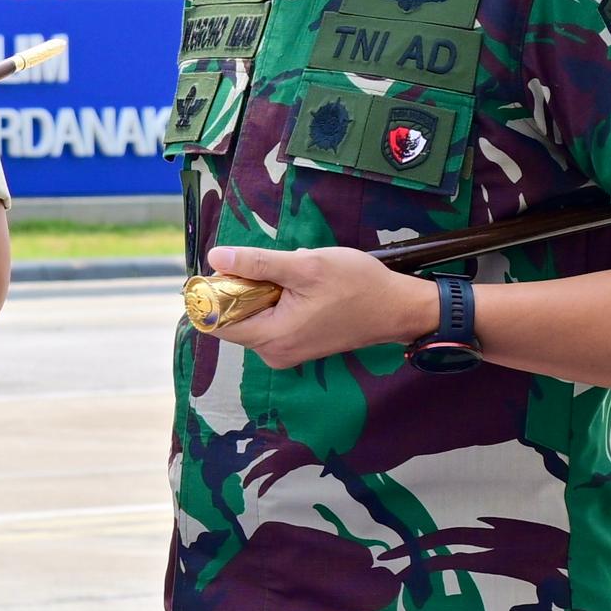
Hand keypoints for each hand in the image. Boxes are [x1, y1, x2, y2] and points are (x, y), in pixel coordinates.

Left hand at [197, 241, 441, 365]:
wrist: (397, 307)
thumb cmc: (356, 285)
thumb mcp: (305, 265)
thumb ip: (257, 263)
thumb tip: (215, 257)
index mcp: (271, 338)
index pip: (217, 321)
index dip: (214, 292)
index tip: (228, 267)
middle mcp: (272, 353)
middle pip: (232, 318)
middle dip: (242, 288)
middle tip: (271, 267)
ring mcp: (284, 352)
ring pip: (251, 316)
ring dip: (261, 292)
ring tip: (292, 277)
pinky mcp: (295, 345)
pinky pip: (269, 320)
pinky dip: (275, 300)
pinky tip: (300, 288)